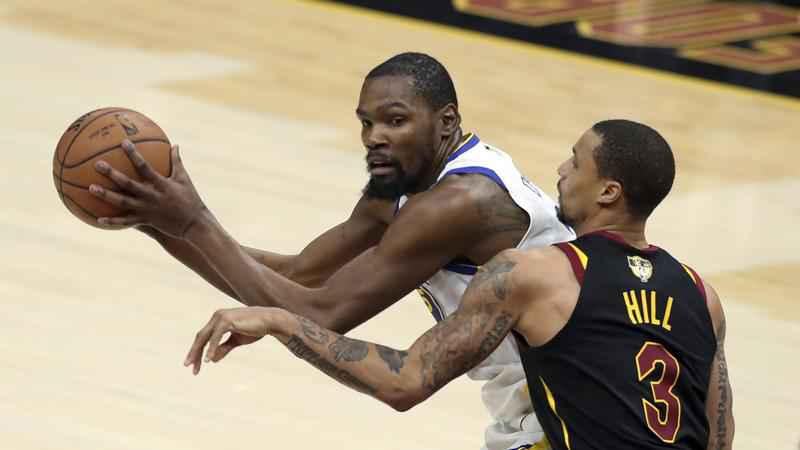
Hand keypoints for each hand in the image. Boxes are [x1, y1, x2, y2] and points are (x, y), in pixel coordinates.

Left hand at [89, 140, 207, 237]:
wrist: (193, 224)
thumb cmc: (190, 199)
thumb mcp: (184, 179)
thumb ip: (177, 162)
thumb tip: (174, 145)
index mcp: (160, 183)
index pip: (144, 166)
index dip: (134, 154)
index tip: (123, 142)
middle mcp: (151, 196)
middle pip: (128, 184)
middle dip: (112, 174)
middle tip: (98, 164)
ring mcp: (146, 209)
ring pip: (122, 202)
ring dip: (105, 196)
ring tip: (90, 188)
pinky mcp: (145, 221)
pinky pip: (126, 222)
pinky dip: (112, 221)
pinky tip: (98, 219)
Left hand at [184, 307, 280, 374]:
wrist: (270, 321)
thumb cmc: (255, 329)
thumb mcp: (236, 340)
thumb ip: (224, 348)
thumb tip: (212, 360)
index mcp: (218, 319)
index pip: (204, 336)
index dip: (197, 350)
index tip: (193, 364)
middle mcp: (217, 316)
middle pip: (200, 337)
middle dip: (194, 353)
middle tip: (188, 367)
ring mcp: (221, 317)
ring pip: (205, 337)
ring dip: (199, 353)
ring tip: (196, 366)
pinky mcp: (227, 321)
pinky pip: (215, 337)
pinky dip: (210, 349)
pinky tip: (207, 360)